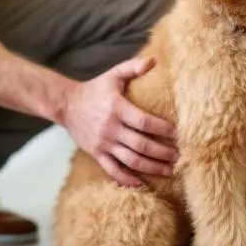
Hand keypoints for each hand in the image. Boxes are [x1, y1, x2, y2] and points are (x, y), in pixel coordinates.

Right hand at [56, 57, 177, 186]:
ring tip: (169, 171)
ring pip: (130, 160)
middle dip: (162, 152)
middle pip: (141, 145)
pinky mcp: (96, 153)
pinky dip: (127, 179)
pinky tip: (143, 184)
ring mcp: (103, 143)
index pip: (144, 122)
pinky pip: (113, 170)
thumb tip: (154, 61)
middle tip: (180, 156)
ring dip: (151, 167)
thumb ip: (133, 67)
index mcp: (117, 108)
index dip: (163, 129)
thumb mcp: (113, 75)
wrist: (66, 104)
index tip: (179, 134)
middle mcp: (111, 128)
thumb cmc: (95, 89)